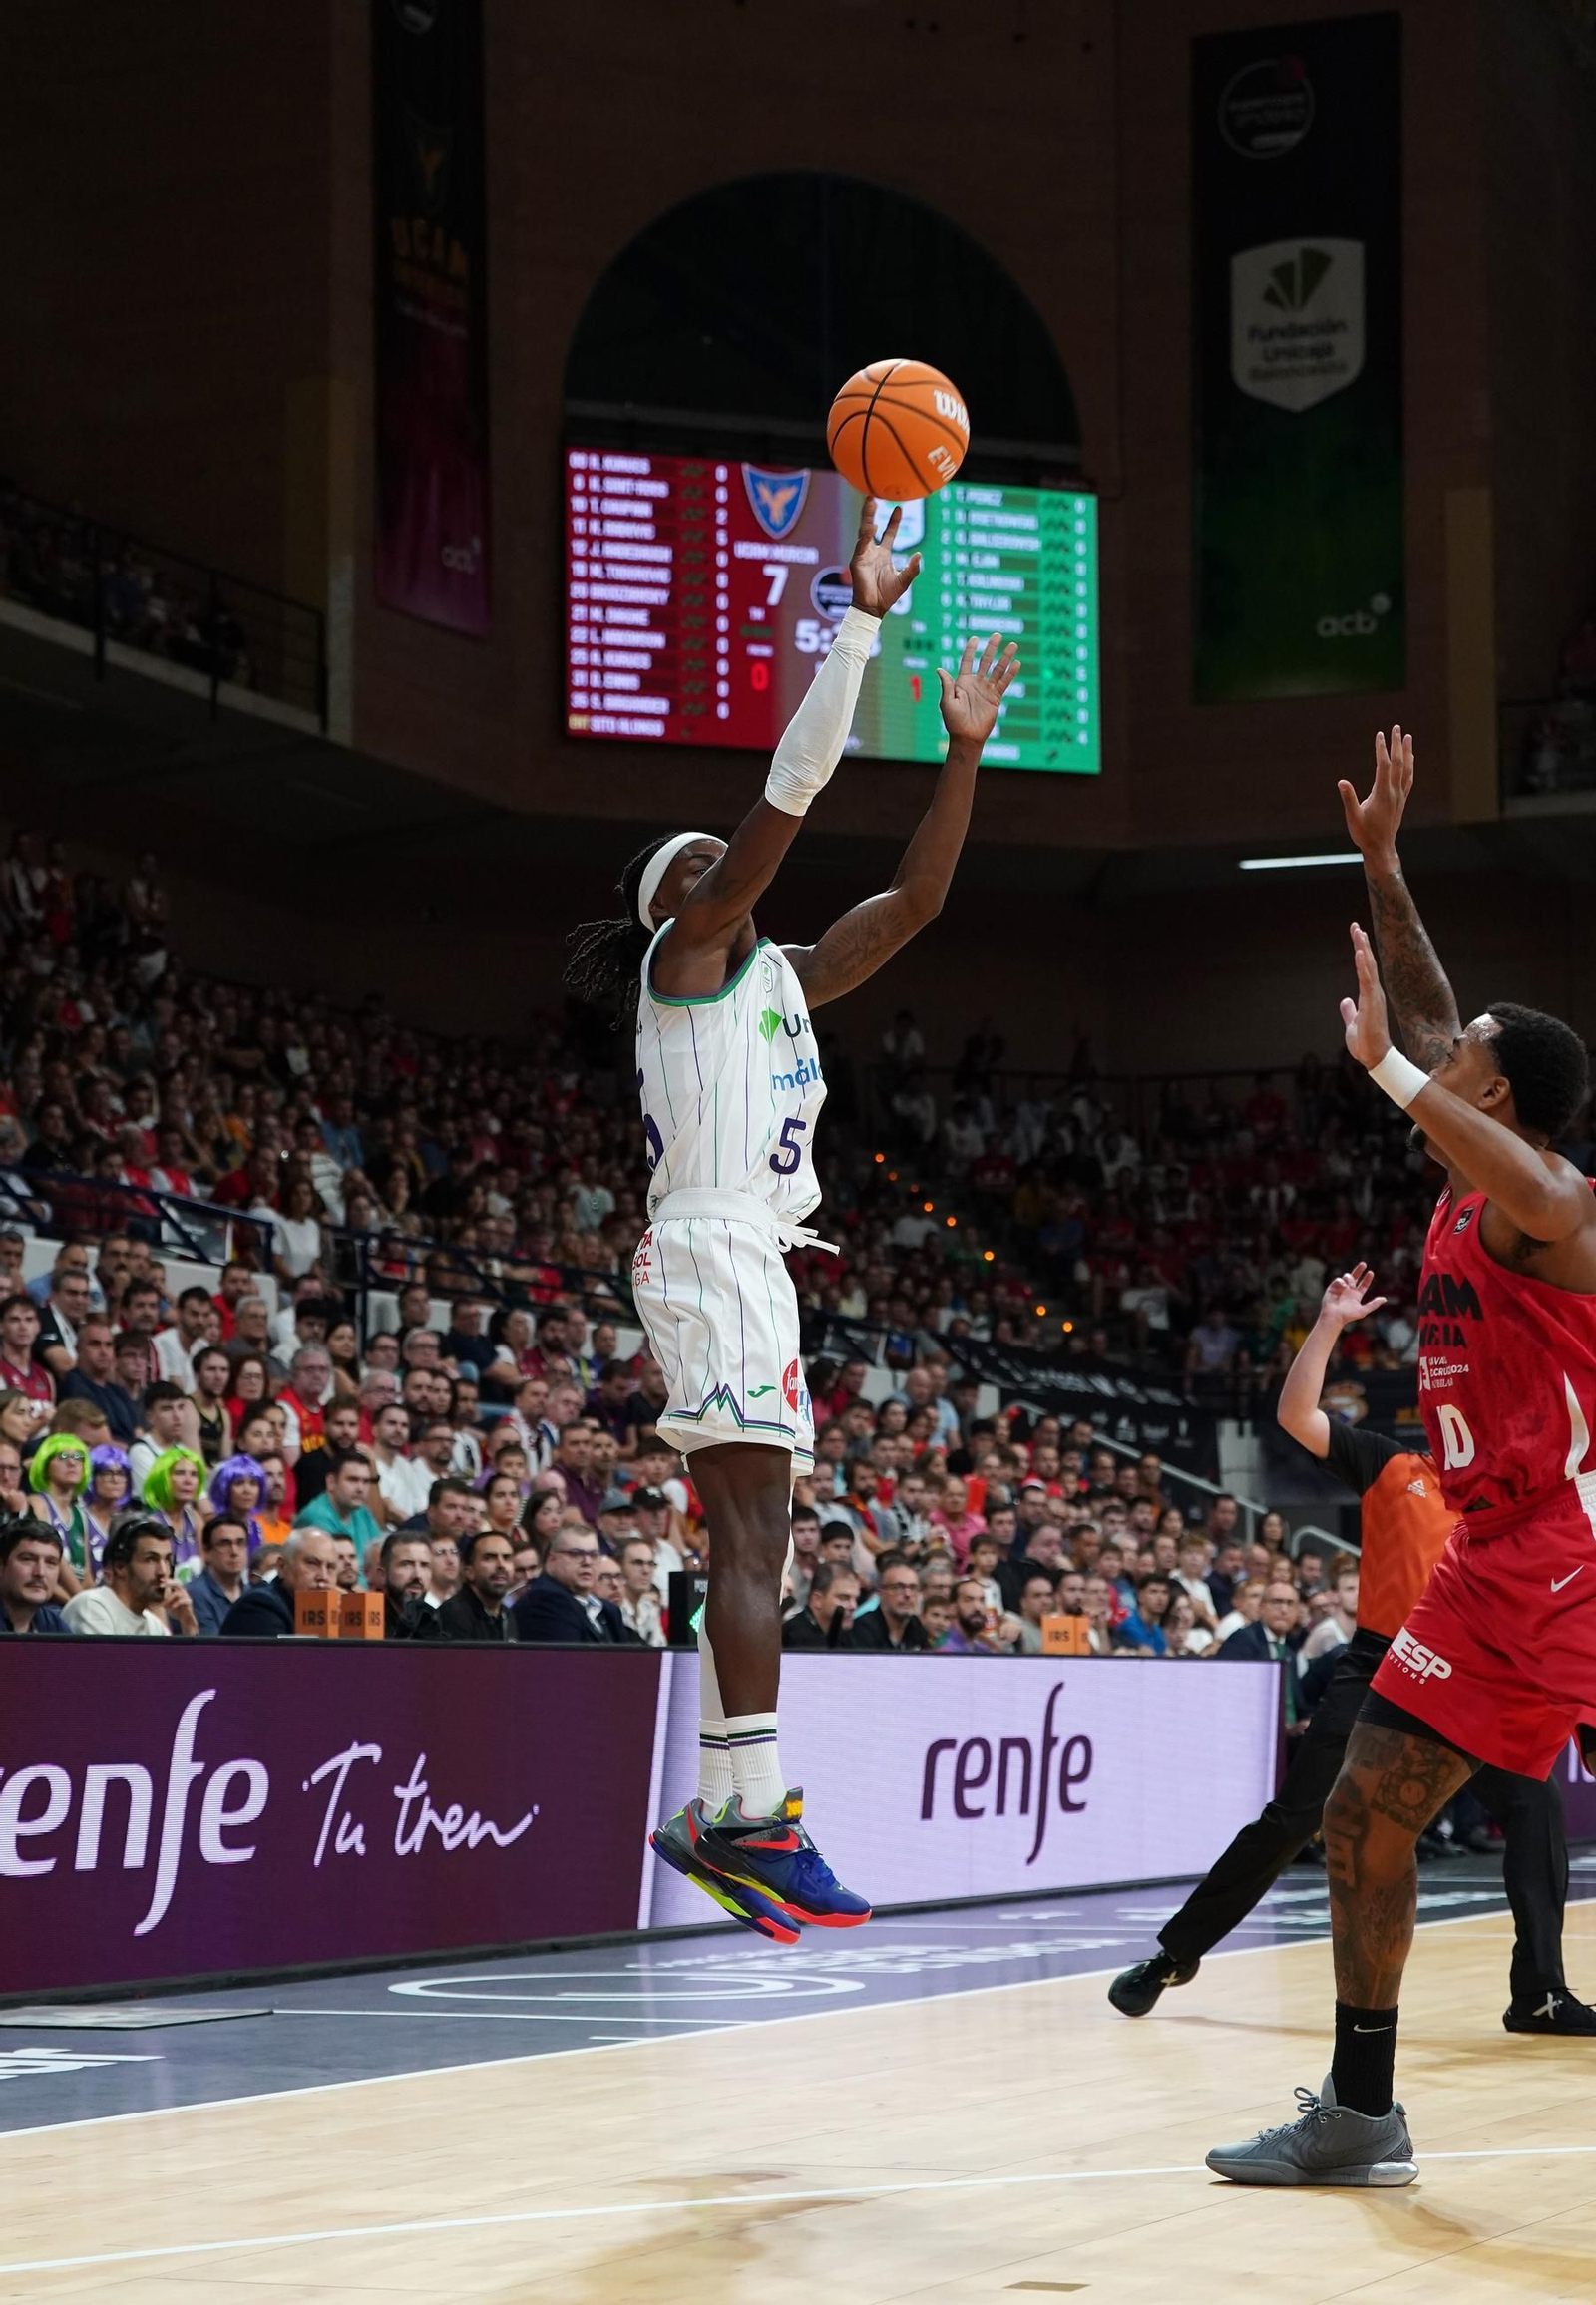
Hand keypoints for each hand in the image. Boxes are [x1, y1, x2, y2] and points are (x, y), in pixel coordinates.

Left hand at [162, 1579, 197, 1634]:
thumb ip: (162, 1599)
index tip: (159, 1580)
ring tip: (163, 1604)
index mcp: (177, 1590)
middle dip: (169, 1583)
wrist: (184, 1618)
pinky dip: (177, 1603)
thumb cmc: (175, 1610)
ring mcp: (186, 1596)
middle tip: (161, 1585)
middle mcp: (182, 1591)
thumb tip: (153, 1596)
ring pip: (178, 1593)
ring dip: (169, 1598)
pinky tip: (172, 1607)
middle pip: (177, 1583)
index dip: (166, 1580)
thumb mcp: (166, 1604)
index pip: (172, 1582)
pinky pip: (183, 1600)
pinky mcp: (188, 1602)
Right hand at [848, 500, 920, 618]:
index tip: (899, 507)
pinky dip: (866, 536)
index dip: (893, 521)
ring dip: (867, 516)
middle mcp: (872, 552)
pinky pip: (861, 545)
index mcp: (883, 555)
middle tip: (874, 495)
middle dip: (872, 511)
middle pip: (871, 526)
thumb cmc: (887, 596)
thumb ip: (912, 568)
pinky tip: (872, 526)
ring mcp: (863, 555)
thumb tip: (919, 554)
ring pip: (864, 531)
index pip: (888, 533)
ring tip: (870, 501)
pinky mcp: (857, 561)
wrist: (874, 608)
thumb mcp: (904, 581)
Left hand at [937, 633, 1021, 744]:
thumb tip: (939, 669)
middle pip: (985, 661)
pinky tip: (1016, 663)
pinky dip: (1011, 674)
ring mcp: (986, 690)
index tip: (975, 639)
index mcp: (962, 682)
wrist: (967, 736)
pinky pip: (1004, 683)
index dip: (970, 650)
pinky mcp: (995, 698)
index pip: (967, 662)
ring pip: (997, 670)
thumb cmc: (953, 721)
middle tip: (997, 635)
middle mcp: (975, 683)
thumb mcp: (946, 702)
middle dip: (991, 648)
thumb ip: (946, 685)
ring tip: (1013, 645)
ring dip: (1005, 658)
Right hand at [1320, 1262, 1387, 1327]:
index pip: (1363, 1285)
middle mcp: (1349, 1291)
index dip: (1367, 1279)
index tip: (1371, 1272)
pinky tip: (1343, 1286)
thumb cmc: (1348, 1315)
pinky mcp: (1332, 1288)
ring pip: (1347, 1277)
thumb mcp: (1363, 1310)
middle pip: (1355, 1277)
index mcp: (1356, 1295)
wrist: (1334, 1316)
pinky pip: (1338, 1280)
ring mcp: (1340, 1288)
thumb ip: (1373, 1304)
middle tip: (1363, 1264)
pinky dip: (1341, 1281)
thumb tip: (1384, 1299)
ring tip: (1349, 1285)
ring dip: (1350, 1279)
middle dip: (1359, 1270)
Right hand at [1337, 724, 1412, 863]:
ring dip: (1408, 752)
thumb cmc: (1364, 834)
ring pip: (1406, 769)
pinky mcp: (1401, 801)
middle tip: (1396, 727)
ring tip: (1408, 737)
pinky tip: (1410, 760)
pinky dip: (1410, 766)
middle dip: (1397, 744)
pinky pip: (1408, 779)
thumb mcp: (1353, 817)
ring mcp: (1400, 796)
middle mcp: (1394, 792)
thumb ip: (1348, 798)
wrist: (1381, 849)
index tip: (1379, 735)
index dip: (1381, 749)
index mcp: (1382, 794)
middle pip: (1398, 763)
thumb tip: (1341, 782)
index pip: (1383, 766)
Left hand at [1339, 922, 1391, 1069]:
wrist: (1374, 1057)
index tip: (1357, 935)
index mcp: (1369, 996)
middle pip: (1367, 963)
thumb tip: (1345, 1001)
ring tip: (1358, 932)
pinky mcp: (1371, 1002)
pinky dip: (1362, 965)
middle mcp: (1374, 992)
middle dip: (1361, 944)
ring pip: (1368, 967)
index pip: (1364, 969)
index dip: (1361, 951)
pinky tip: (1359, 952)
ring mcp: (1374, 996)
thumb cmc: (1365, 1043)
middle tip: (1355, 926)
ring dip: (1362, 949)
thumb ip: (1350, 1011)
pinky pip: (1366, 980)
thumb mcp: (1352, 1024)